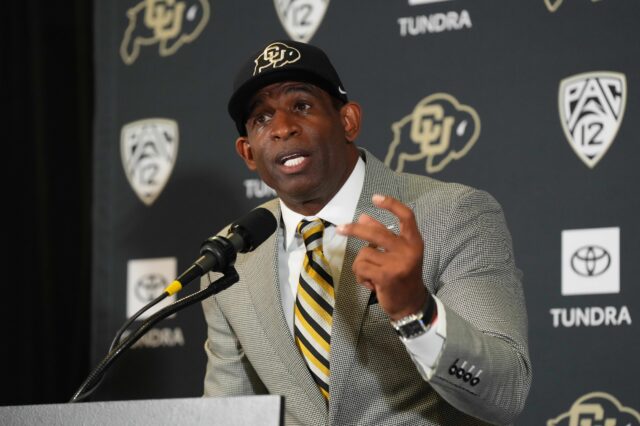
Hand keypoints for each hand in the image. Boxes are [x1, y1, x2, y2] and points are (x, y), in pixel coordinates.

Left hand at [336, 194, 427, 320]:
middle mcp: (409, 250)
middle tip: (340, 229)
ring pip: (364, 253)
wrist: (410, 304)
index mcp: (414, 241)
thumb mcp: (397, 253)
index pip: (406, 216)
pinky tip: (372, 284)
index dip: (391, 204)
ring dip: (362, 265)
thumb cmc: (401, 275)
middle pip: (376, 232)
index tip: (375, 197)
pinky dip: (361, 276)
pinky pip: (361, 267)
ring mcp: (398, 263)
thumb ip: (382, 234)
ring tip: (372, 275)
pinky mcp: (386, 276)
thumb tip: (363, 217)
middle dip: (355, 230)